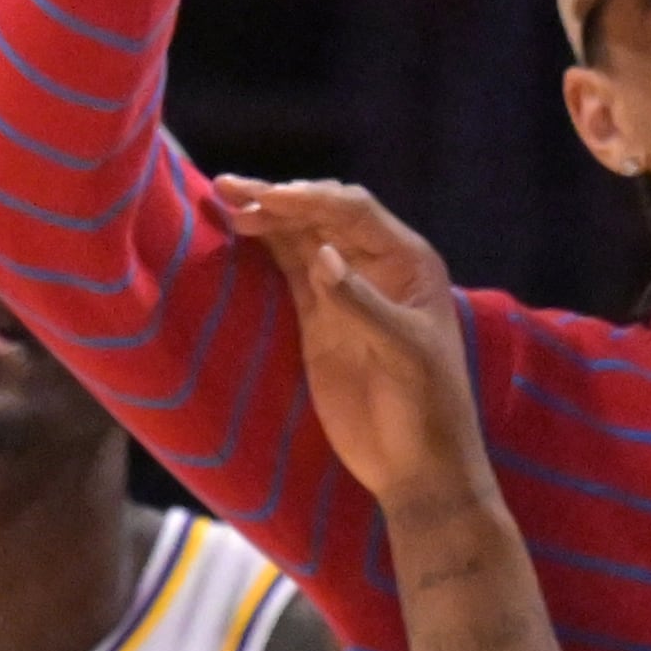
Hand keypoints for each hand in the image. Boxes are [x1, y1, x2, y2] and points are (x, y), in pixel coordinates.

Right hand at [219, 176, 483, 516]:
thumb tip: (323, 255)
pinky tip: (236, 231)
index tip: (264, 197)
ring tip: (222, 197)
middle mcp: (378, 267)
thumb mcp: (404, 354)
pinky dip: (264, 249)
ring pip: (302, 238)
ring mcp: (346, 291)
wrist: (417, 463)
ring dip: (266, 217)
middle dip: (280, 198)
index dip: (309, 199)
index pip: (354, 213)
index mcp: (409, 263)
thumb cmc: (428, 406)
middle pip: (324, 216)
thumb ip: (363, 305)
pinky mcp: (320, 319)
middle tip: (228, 187)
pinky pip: (289, 270)